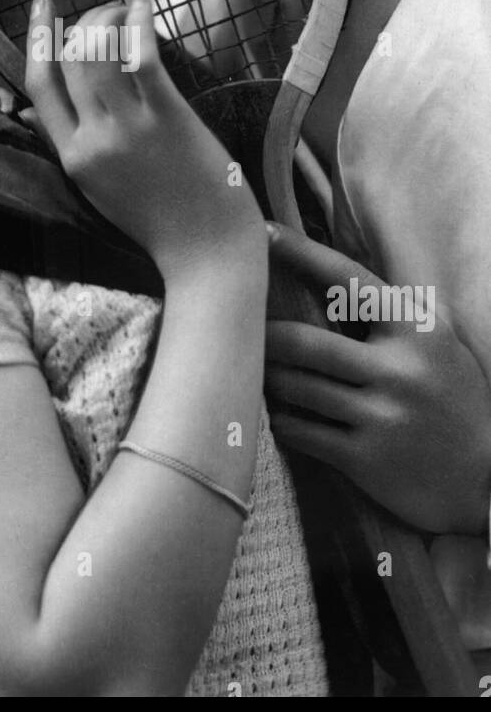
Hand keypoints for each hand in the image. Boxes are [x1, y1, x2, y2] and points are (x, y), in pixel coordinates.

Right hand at [25, 0, 264, 277]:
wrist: (206, 253)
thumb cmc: (160, 222)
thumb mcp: (97, 190)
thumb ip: (68, 149)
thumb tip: (29, 115)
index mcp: (72, 157)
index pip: (39, 86)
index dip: (38, 39)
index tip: (43, 7)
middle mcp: (92, 140)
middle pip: (71, 61)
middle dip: (84, 21)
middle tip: (105, 10)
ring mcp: (128, 130)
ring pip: (99, 53)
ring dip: (110, 17)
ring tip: (127, 7)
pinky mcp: (168, 120)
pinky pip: (142, 59)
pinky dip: (138, 23)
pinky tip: (143, 4)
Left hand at [264, 224, 490, 534]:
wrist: (485, 477)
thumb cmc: (454, 397)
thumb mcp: (439, 341)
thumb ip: (396, 309)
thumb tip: (337, 274)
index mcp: (415, 330)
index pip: (348, 281)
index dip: (302, 254)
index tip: (265, 233)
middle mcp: (397, 371)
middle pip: (305, 344)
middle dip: (267, 337)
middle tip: (245, 330)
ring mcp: (381, 416)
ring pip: (296, 389)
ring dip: (270, 380)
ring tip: (260, 373)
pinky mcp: (365, 459)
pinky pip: (301, 432)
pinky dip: (283, 421)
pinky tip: (281, 415)